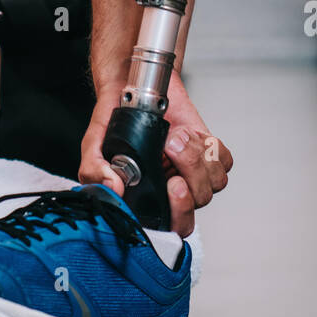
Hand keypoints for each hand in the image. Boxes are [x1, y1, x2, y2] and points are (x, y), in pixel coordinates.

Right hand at [78, 70, 232, 236]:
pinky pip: (223, 160)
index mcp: (148, 199)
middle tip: (173, 161)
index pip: (172, 228)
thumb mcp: (93, 145)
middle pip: (198, 204)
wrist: (129, 88)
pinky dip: (209, 146)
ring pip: (213, 183)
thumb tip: (113, 188)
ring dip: (195, 157)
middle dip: (191, 184)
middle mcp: (173, 190)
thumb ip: (95, 170)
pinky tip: (188, 133)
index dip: (179, 215)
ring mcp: (193, 172)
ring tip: (173, 137)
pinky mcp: (208, 152)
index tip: (172, 188)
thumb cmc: (113, 121)